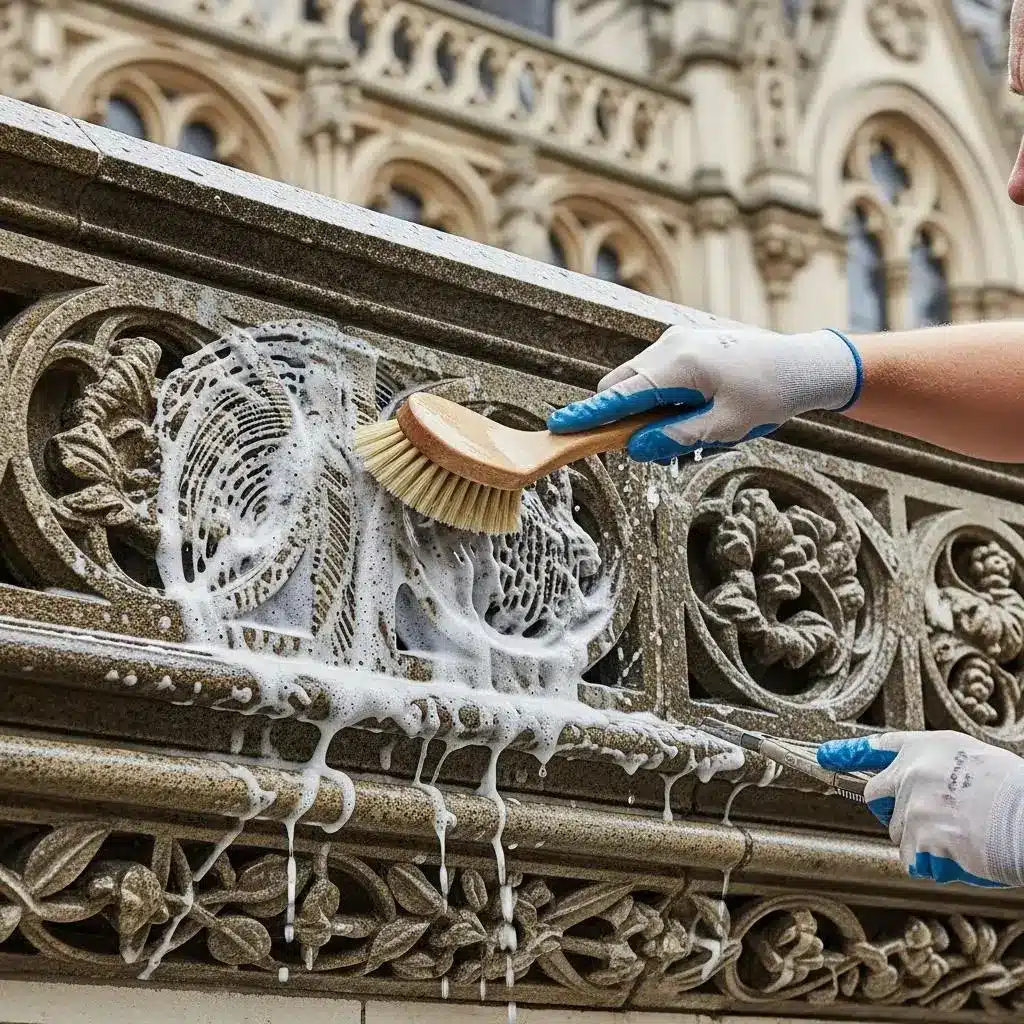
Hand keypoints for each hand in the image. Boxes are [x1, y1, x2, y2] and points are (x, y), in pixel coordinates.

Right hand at [548, 325, 861, 461]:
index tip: (560, 426)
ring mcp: (677, 340)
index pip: (621, 395)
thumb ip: (676, 437)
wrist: (803, 364)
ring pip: (638, 379)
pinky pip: (655, 372)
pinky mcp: (685, 342)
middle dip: (624, 417)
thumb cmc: (769, 396)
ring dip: (648, 408)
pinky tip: (701, 408)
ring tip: (699, 424)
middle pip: (622, 385)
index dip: (589, 415)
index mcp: (681, 366)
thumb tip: (635, 448)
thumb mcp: (725, 427)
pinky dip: (661, 395)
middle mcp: (672, 345)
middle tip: (660, 443)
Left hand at [817, 731, 1023, 886]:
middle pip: (876, 795)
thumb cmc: (1014, 791)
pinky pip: (915, 861)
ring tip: (961, 836)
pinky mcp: (922, 840)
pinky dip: (935, 866)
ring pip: (899, 833)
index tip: (825, 756)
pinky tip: (963, 856)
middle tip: (925, 820)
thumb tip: (918, 784)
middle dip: (891, 810)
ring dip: (922, 842)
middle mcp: (912, 773)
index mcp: (927, 747)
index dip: (849, 752)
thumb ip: (937, 767)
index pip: (877, 746)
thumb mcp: (972, 759)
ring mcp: (914, 807)